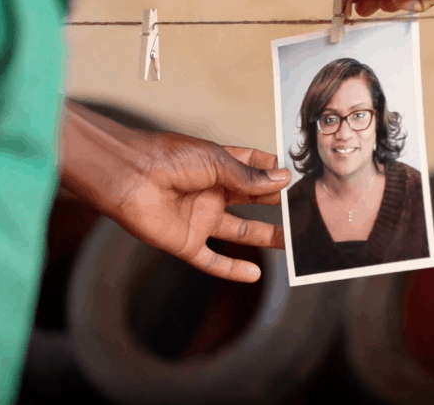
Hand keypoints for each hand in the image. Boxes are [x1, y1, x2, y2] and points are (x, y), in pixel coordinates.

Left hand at [112, 136, 291, 282]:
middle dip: (278, 204)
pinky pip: (212, 260)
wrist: (128, 176)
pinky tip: (255, 274)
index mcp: (218, 166)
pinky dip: (232, 270)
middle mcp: (212, 192)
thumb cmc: (168, 158)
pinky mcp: (186, 242)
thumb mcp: (216, 161)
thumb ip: (249, 176)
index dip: (274, 171)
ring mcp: (200, 218)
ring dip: (266, 236)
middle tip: (306, 210)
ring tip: (293, 241)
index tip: (298, 176)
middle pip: (252, 201)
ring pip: (240, 231)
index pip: (253, 167)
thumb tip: (283, 178)